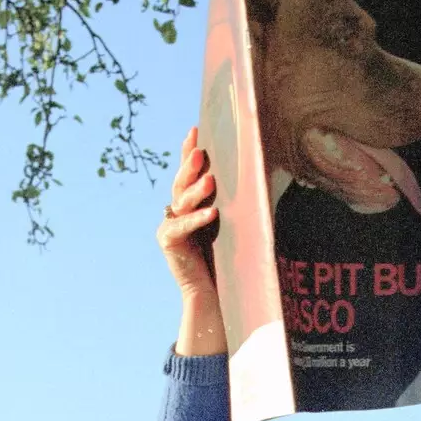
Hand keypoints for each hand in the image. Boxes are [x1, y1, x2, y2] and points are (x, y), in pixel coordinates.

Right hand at [157, 129, 219, 299]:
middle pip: (181, 183)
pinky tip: (212, 212)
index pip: (188, 173)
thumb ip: (229, 201)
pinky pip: (182, 226)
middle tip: (200, 150)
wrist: (213, 290)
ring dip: (196, 190)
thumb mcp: (229, 222)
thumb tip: (252, 172)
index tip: (195, 130)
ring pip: (181, 201)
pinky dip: (197, 219)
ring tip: (210, 180)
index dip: (188, 151)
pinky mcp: (168, 241)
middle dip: (189, 165)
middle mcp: (175, 211)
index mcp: (188, 203)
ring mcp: (169, 225)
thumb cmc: (226, 256)